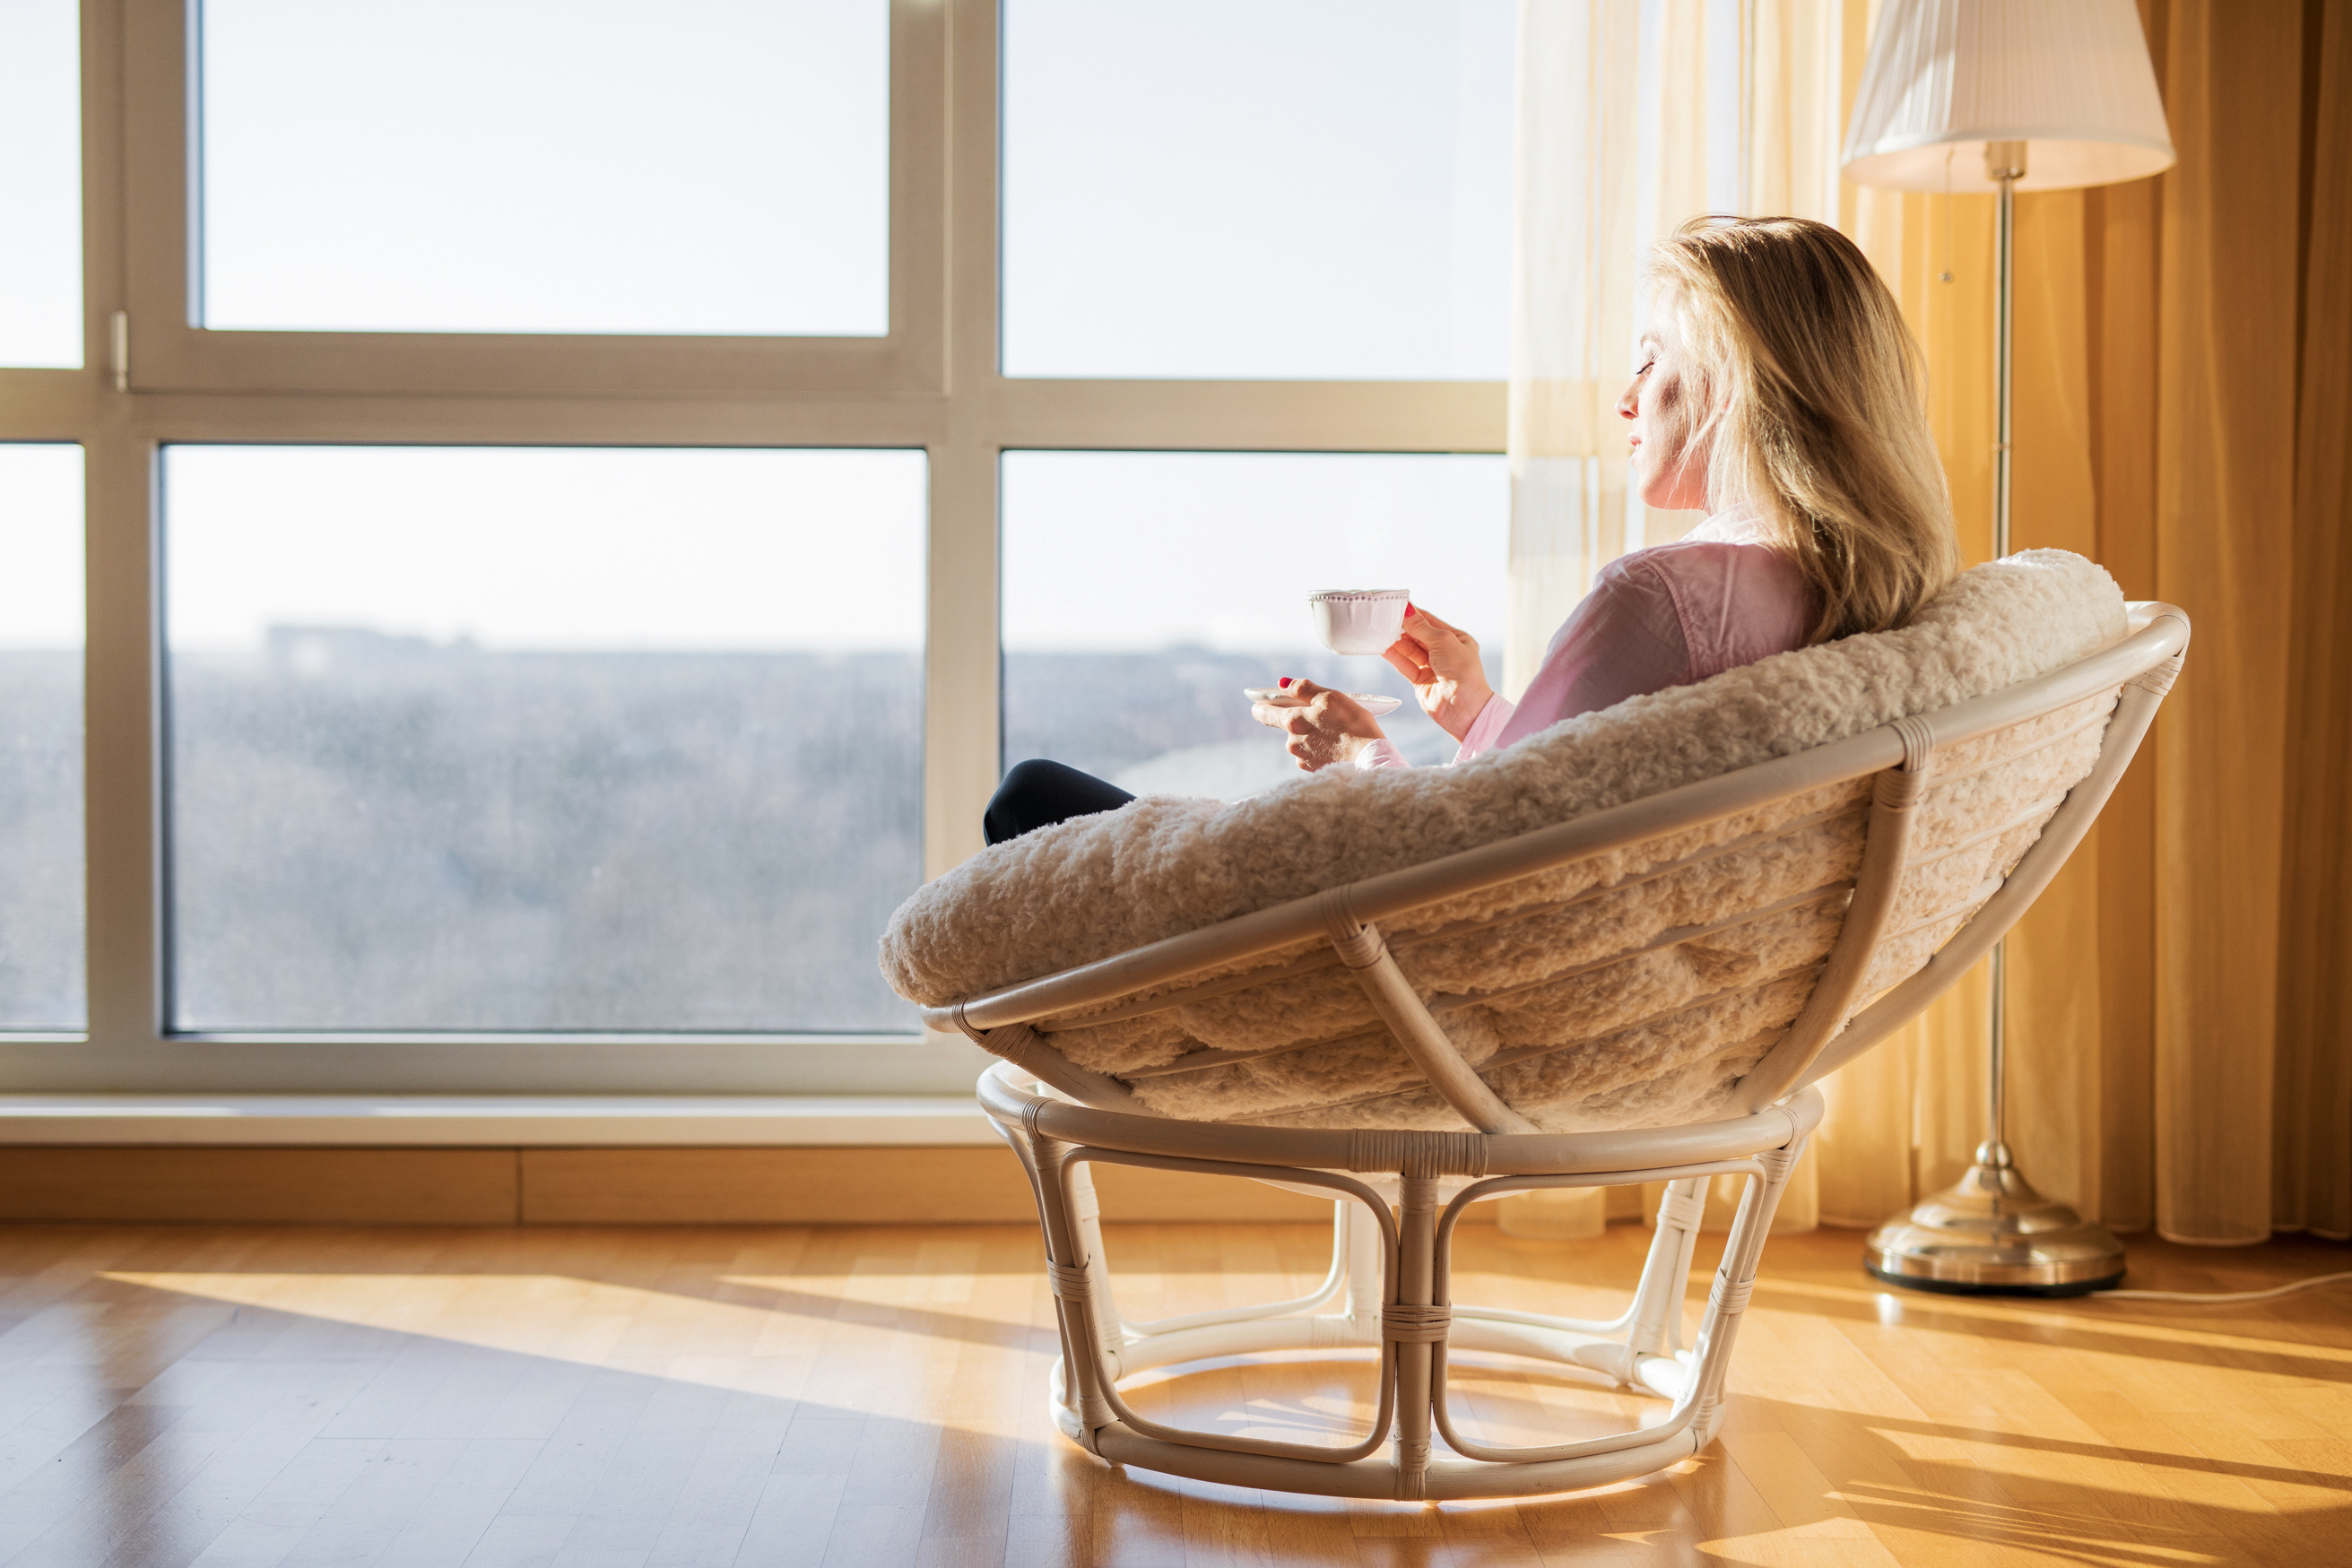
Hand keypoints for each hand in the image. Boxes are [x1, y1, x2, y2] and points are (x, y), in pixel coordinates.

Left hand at [1250, 678, 1385, 771]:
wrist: (1369, 757)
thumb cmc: (1352, 724)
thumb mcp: (1330, 697)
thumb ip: (1303, 688)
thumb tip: (1283, 683)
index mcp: (1292, 721)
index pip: (1264, 712)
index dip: (1261, 706)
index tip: (1258, 703)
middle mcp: (1292, 742)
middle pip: (1288, 726)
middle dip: (1300, 719)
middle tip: (1322, 716)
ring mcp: (1302, 758)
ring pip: (1301, 740)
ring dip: (1311, 734)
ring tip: (1335, 732)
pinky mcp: (1313, 770)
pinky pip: (1311, 755)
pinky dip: (1319, 749)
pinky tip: (1335, 746)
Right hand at [1382, 605, 1494, 741]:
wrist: (1463, 708)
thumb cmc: (1462, 671)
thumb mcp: (1443, 641)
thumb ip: (1422, 628)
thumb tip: (1408, 611)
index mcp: (1456, 639)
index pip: (1431, 622)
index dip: (1414, 614)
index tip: (1397, 605)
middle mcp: (1444, 653)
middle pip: (1418, 636)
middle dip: (1403, 627)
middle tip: (1385, 618)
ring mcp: (1432, 667)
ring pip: (1410, 651)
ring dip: (1396, 641)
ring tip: (1380, 631)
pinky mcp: (1421, 681)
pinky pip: (1405, 666)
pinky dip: (1394, 657)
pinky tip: (1382, 648)